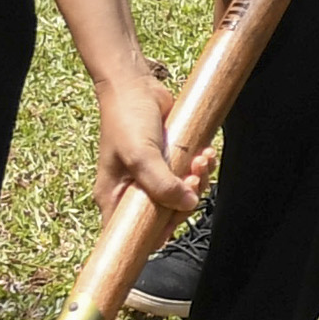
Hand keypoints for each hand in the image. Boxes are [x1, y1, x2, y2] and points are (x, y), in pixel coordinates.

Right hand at [93, 69, 205, 226]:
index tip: (172, 221)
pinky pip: (190, 175)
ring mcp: (153, 176)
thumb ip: (161, 184)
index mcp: (115, 196)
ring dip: (198, 181)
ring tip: (200, 160)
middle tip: (190, 180)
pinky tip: (204, 153)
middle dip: (184, 201)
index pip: (130, 234)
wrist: (135, 84)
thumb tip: (188, 204)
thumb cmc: (126, 119)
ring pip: (182, 196)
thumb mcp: (140, 156)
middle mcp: (133, 190)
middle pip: (164, 216)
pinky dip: (201, 168)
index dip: (153, 235)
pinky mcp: (169, 162)